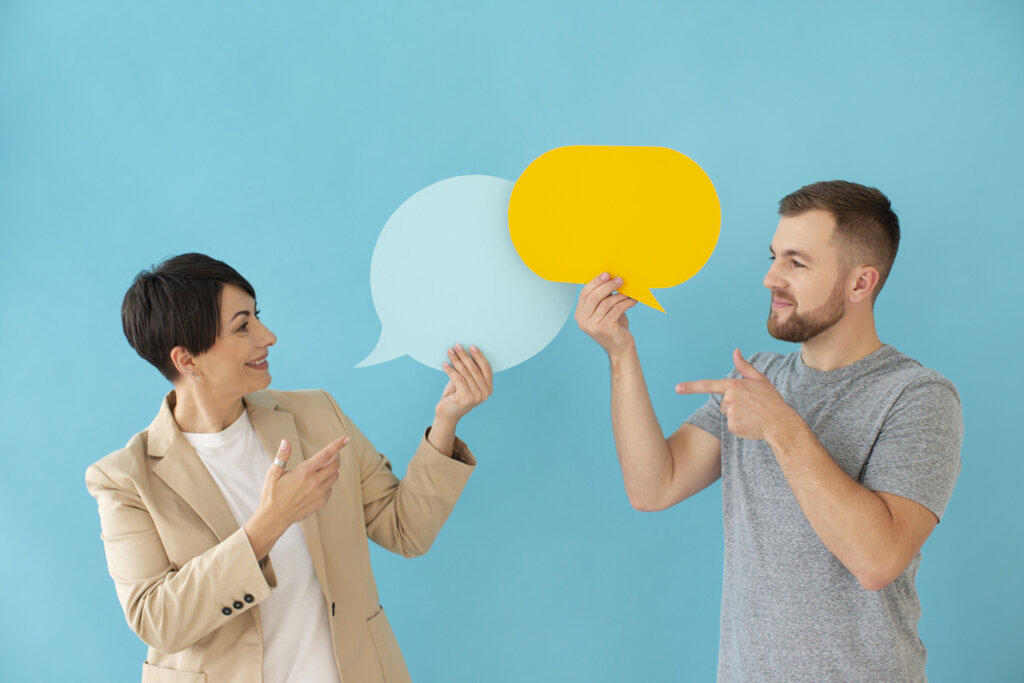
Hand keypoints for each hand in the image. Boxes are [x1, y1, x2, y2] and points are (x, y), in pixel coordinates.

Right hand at [244, 436, 347, 558]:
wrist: (274, 518)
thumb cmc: (272, 494)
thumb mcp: (273, 473)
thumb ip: (282, 456)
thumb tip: (286, 441)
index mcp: (304, 472)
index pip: (326, 454)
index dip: (337, 445)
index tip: (346, 438)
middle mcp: (315, 482)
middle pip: (335, 465)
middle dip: (335, 457)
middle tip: (330, 455)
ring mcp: (319, 493)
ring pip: (334, 476)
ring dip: (332, 470)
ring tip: (322, 468)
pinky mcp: (321, 502)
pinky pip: (330, 489)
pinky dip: (327, 483)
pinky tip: (316, 483)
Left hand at [435, 344, 493, 424]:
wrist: (447, 414)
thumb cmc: (455, 395)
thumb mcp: (465, 382)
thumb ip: (469, 371)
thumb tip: (465, 351)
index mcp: (488, 388)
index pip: (486, 369)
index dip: (479, 357)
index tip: (471, 346)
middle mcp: (485, 393)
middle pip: (475, 369)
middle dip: (465, 356)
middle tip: (457, 346)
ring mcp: (476, 397)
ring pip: (465, 373)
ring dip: (456, 360)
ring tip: (450, 352)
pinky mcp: (465, 398)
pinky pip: (458, 379)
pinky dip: (450, 370)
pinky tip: (444, 364)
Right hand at [575, 273, 637, 355]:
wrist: (620, 348)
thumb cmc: (614, 326)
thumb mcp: (605, 311)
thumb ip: (603, 298)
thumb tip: (610, 278)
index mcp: (580, 315)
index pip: (585, 294)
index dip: (595, 282)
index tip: (607, 274)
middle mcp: (583, 321)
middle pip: (594, 297)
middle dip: (608, 286)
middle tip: (620, 280)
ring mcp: (593, 326)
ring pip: (607, 302)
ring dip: (620, 295)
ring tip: (629, 292)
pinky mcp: (605, 328)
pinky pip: (616, 309)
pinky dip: (626, 303)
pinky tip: (633, 301)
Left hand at [675, 349, 797, 441]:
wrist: (781, 423)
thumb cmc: (771, 400)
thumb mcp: (759, 380)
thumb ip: (744, 366)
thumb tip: (735, 351)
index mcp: (734, 386)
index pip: (708, 385)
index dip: (690, 387)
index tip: (677, 388)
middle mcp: (730, 399)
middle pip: (723, 402)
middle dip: (734, 403)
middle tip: (752, 406)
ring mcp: (730, 414)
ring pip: (727, 413)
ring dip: (737, 414)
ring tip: (753, 414)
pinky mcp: (732, 427)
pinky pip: (730, 425)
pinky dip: (739, 425)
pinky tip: (751, 423)